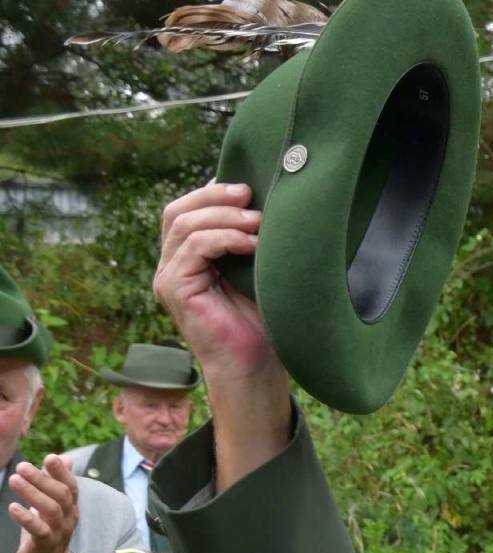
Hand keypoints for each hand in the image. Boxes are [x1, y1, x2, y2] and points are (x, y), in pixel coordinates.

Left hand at [11, 455, 78, 552]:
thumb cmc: (47, 532)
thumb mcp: (52, 505)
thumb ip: (56, 482)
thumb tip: (66, 457)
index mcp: (70, 507)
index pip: (70, 486)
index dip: (61, 472)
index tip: (50, 457)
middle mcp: (68, 518)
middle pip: (60, 495)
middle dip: (42, 479)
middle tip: (22, 466)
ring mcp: (58, 532)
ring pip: (51, 510)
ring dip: (32, 494)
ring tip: (13, 480)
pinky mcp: (44, 545)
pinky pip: (39, 530)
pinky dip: (26, 518)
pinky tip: (12, 507)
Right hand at [153, 182, 281, 386]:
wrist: (257, 366)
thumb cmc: (263, 322)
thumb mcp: (257, 270)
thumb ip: (249, 238)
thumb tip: (262, 201)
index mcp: (188, 258)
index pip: (187, 210)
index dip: (212, 192)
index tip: (249, 186)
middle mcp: (172, 265)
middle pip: (178, 211)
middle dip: (214, 196)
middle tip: (250, 193)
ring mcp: (168, 277)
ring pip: (184, 225)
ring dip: (224, 216)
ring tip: (258, 221)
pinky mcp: (174, 289)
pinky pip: (193, 248)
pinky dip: (224, 238)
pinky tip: (252, 244)